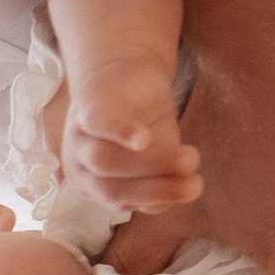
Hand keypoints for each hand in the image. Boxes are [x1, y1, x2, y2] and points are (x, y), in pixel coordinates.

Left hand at [63, 58, 200, 213]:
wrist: (123, 73)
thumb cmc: (140, 122)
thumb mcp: (156, 155)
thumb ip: (160, 180)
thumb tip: (175, 198)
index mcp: (95, 185)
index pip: (120, 200)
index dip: (156, 198)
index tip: (193, 191)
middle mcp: (80, 167)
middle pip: (111, 188)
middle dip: (155, 188)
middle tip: (195, 185)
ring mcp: (79, 138)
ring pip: (107, 160)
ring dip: (153, 163)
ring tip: (191, 159)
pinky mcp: (87, 108)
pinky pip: (100, 124)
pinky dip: (120, 134)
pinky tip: (142, 139)